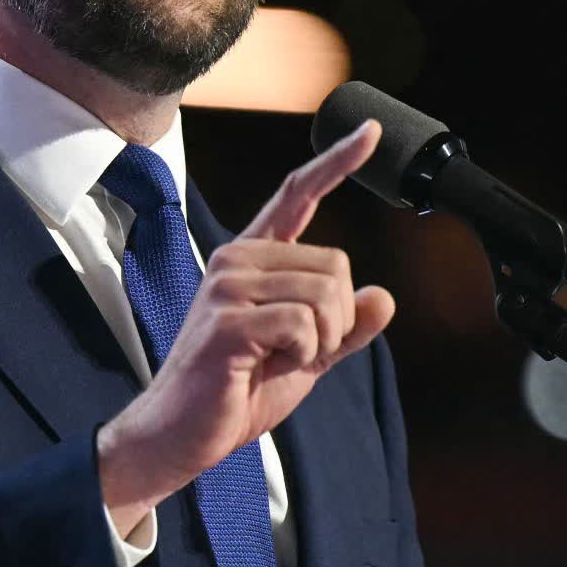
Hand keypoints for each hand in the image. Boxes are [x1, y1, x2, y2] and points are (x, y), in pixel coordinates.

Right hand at [97, 120, 396, 534]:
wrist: (183, 435)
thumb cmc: (238, 391)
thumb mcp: (307, 357)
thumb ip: (344, 328)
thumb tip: (383, 298)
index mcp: (255, 258)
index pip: (299, 195)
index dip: (337, 162)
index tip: (369, 131)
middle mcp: (238, 258)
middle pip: (338, 264)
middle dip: (339, 318)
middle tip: (300, 351)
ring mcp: (228, 285)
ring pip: (326, 294)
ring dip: (323, 339)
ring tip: (282, 359)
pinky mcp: (227, 319)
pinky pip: (304, 324)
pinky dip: (305, 353)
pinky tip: (269, 365)